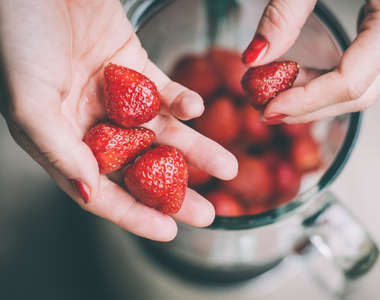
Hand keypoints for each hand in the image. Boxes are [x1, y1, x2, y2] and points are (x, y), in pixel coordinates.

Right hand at [0, 0, 237, 240]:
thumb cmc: (19, 35)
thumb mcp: (29, 99)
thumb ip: (58, 149)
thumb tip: (90, 192)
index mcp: (61, 140)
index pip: (101, 191)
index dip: (134, 214)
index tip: (170, 232)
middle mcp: (90, 124)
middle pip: (139, 169)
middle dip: (174, 192)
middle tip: (209, 212)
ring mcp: (116, 97)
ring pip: (161, 134)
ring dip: (195, 151)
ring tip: (228, 168)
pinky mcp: (136, 68)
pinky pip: (165, 93)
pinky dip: (184, 103)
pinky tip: (198, 110)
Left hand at [242, 0, 379, 122]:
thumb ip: (284, 12)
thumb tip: (255, 58)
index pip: (350, 81)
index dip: (306, 102)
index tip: (268, 109)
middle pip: (359, 94)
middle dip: (309, 108)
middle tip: (266, 110)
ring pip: (363, 88)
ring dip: (316, 98)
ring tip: (275, 94)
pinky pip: (364, 70)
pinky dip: (328, 79)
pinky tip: (298, 78)